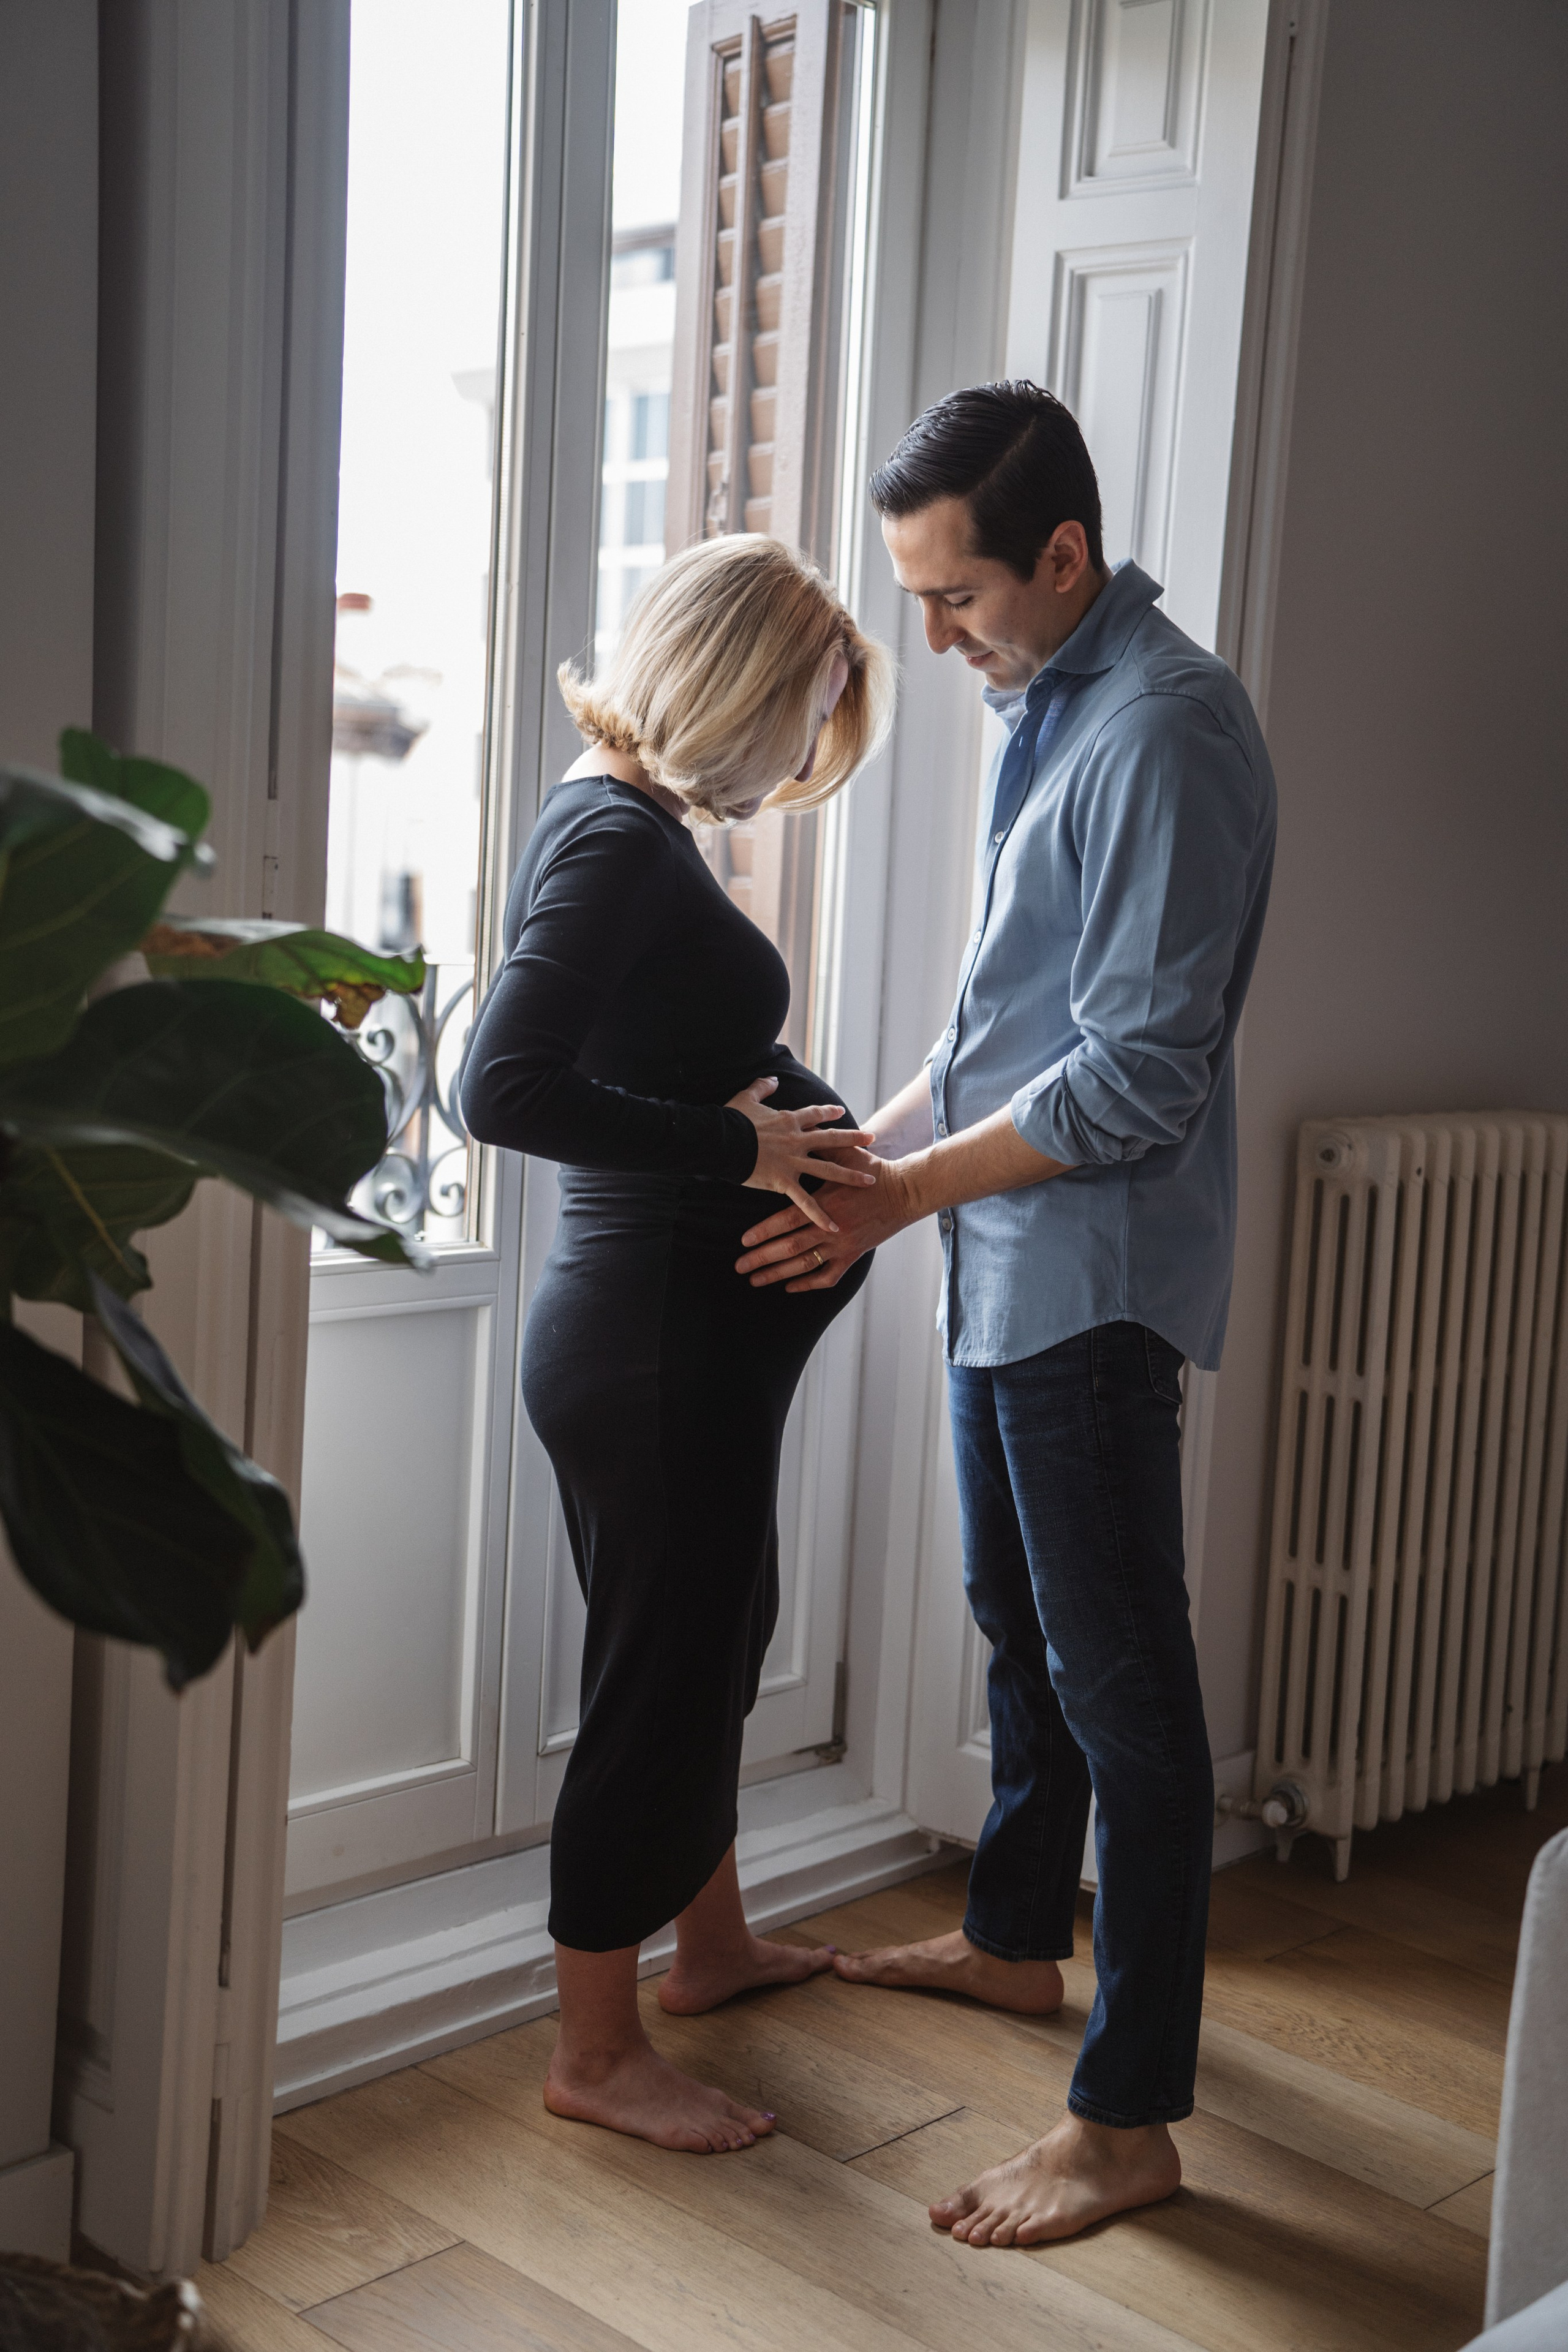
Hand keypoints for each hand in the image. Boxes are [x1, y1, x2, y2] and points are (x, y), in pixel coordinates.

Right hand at [726, 1076, 876, 1232]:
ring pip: (829, 1170)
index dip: (828, 1113)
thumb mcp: (746, 1098)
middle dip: (854, 1138)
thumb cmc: (731, 1120)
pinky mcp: (784, 1181)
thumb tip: (774, 1079)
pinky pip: (805, 1201)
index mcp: (789, 1120)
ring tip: (870, 1182)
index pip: (815, 1114)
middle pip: (832, 1139)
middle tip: (872, 1138)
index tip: (840, 1112)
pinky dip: (819, 1215)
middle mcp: (797, 1140)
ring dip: (851, 1176)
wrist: (720, 1140)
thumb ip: (762, 1087)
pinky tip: (834, 1226)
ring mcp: (793, 1161)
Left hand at [734, 1153, 919, 1289]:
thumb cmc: (874, 1170)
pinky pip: (828, 1276)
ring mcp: (842, 1245)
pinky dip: (807, 1284)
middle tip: (739, 1266)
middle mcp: (832, 1228)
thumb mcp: (846, 1154)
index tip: (743, 1241)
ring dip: (777, 1274)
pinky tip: (789, 1287)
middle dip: (761, 1258)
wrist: (906, 1191)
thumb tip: (797, 1132)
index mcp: (825, 1202)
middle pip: (790, 1247)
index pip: (787, 1220)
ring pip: (805, 1265)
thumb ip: (820, 1148)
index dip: (764, 1232)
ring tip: (755, 1280)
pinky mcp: (854, 1256)